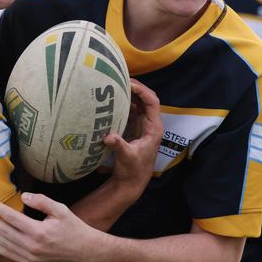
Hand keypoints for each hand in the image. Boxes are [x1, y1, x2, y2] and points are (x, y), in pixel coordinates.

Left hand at [0, 192, 100, 261]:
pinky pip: (10, 255)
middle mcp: (32, 246)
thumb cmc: (73, 228)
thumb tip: (23, 196)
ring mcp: (30, 257)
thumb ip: (41, 201)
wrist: (84, 251)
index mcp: (39, 231)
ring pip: (5, 244)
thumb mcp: (61, 209)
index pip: (13, 218)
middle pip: (5, 232)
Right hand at [103, 79, 161, 195]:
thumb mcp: (126, 158)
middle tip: (119, 79)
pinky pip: (129, 110)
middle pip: (145, 98)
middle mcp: (149, 123)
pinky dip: (122, 103)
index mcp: (153, 127)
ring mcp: (141, 125)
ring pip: (138, 103)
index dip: (142, 90)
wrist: (131, 182)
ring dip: (128, 94)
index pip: (152, 102)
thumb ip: (119, 146)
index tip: (128, 84)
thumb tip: (108, 136)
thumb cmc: (133, 170)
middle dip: (134, 87)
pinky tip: (111, 99)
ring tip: (114, 85)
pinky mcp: (133, 128)